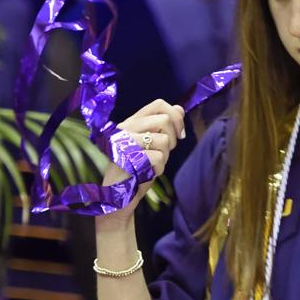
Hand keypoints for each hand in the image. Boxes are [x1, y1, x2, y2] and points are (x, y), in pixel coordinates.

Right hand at [98, 99, 185, 226]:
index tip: (179, 134)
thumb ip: (163, 126)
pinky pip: (159, 158)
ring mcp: (124, 142)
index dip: (176, 116)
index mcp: (131, 122)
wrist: (120, 196)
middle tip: (164, 152)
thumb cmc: (138, 168)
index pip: (158, 104)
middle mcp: (125, 128)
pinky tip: (147, 173)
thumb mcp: (152, 144)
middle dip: (172, 138)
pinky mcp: (127, 157)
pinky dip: (159, 168)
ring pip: (164, 140)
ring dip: (165, 156)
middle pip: (164, 119)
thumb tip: (180, 108)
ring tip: (151, 164)